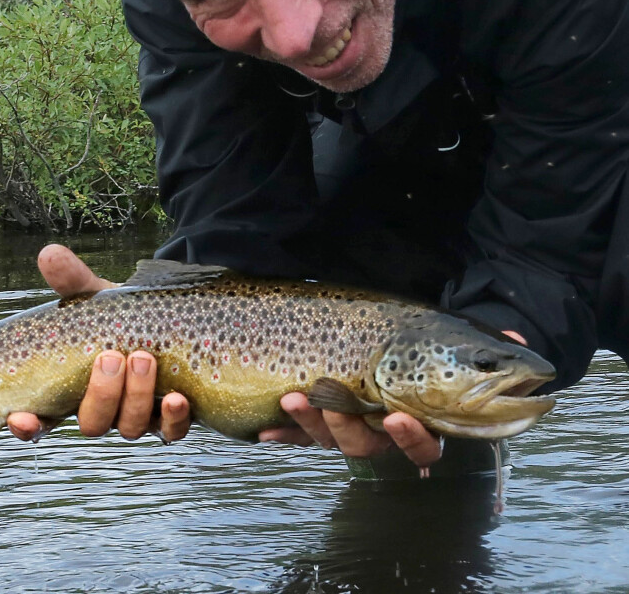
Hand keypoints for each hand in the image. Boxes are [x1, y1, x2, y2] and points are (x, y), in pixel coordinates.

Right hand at [6, 244, 191, 443]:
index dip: (28, 426)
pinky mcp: (170, 419)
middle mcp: (103, 410)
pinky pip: (171, 432)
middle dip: (102, 394)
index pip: (41, 420)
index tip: (21, 417)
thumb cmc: (121, 315)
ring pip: (130, 427)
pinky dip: (173, 419)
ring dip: (136, 397)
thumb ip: (73, 281)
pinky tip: (177, 399)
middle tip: (110, 357)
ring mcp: (136, 417)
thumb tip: (49, 253)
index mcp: (72, 388)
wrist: (170, 317)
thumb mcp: (97, 299)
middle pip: (92, 423)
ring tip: (143, 358)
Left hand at [257, 328, 528, 467]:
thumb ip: (487, 346)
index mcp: (418, 422)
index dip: (410, 437)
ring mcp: (349, 427)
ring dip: (309, 423)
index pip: (421, 447)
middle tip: (324, 400)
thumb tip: (524, 344)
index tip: (397, 415)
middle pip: (365, 445)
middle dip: (344, 427)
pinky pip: (299, 436)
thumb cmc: (432, 345)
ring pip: (330, 440)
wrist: (402, 338)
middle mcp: (382, 432)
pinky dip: (281, 434)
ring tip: (291, 397)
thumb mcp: (455, 341)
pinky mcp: (319, 420)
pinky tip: (262, 434)